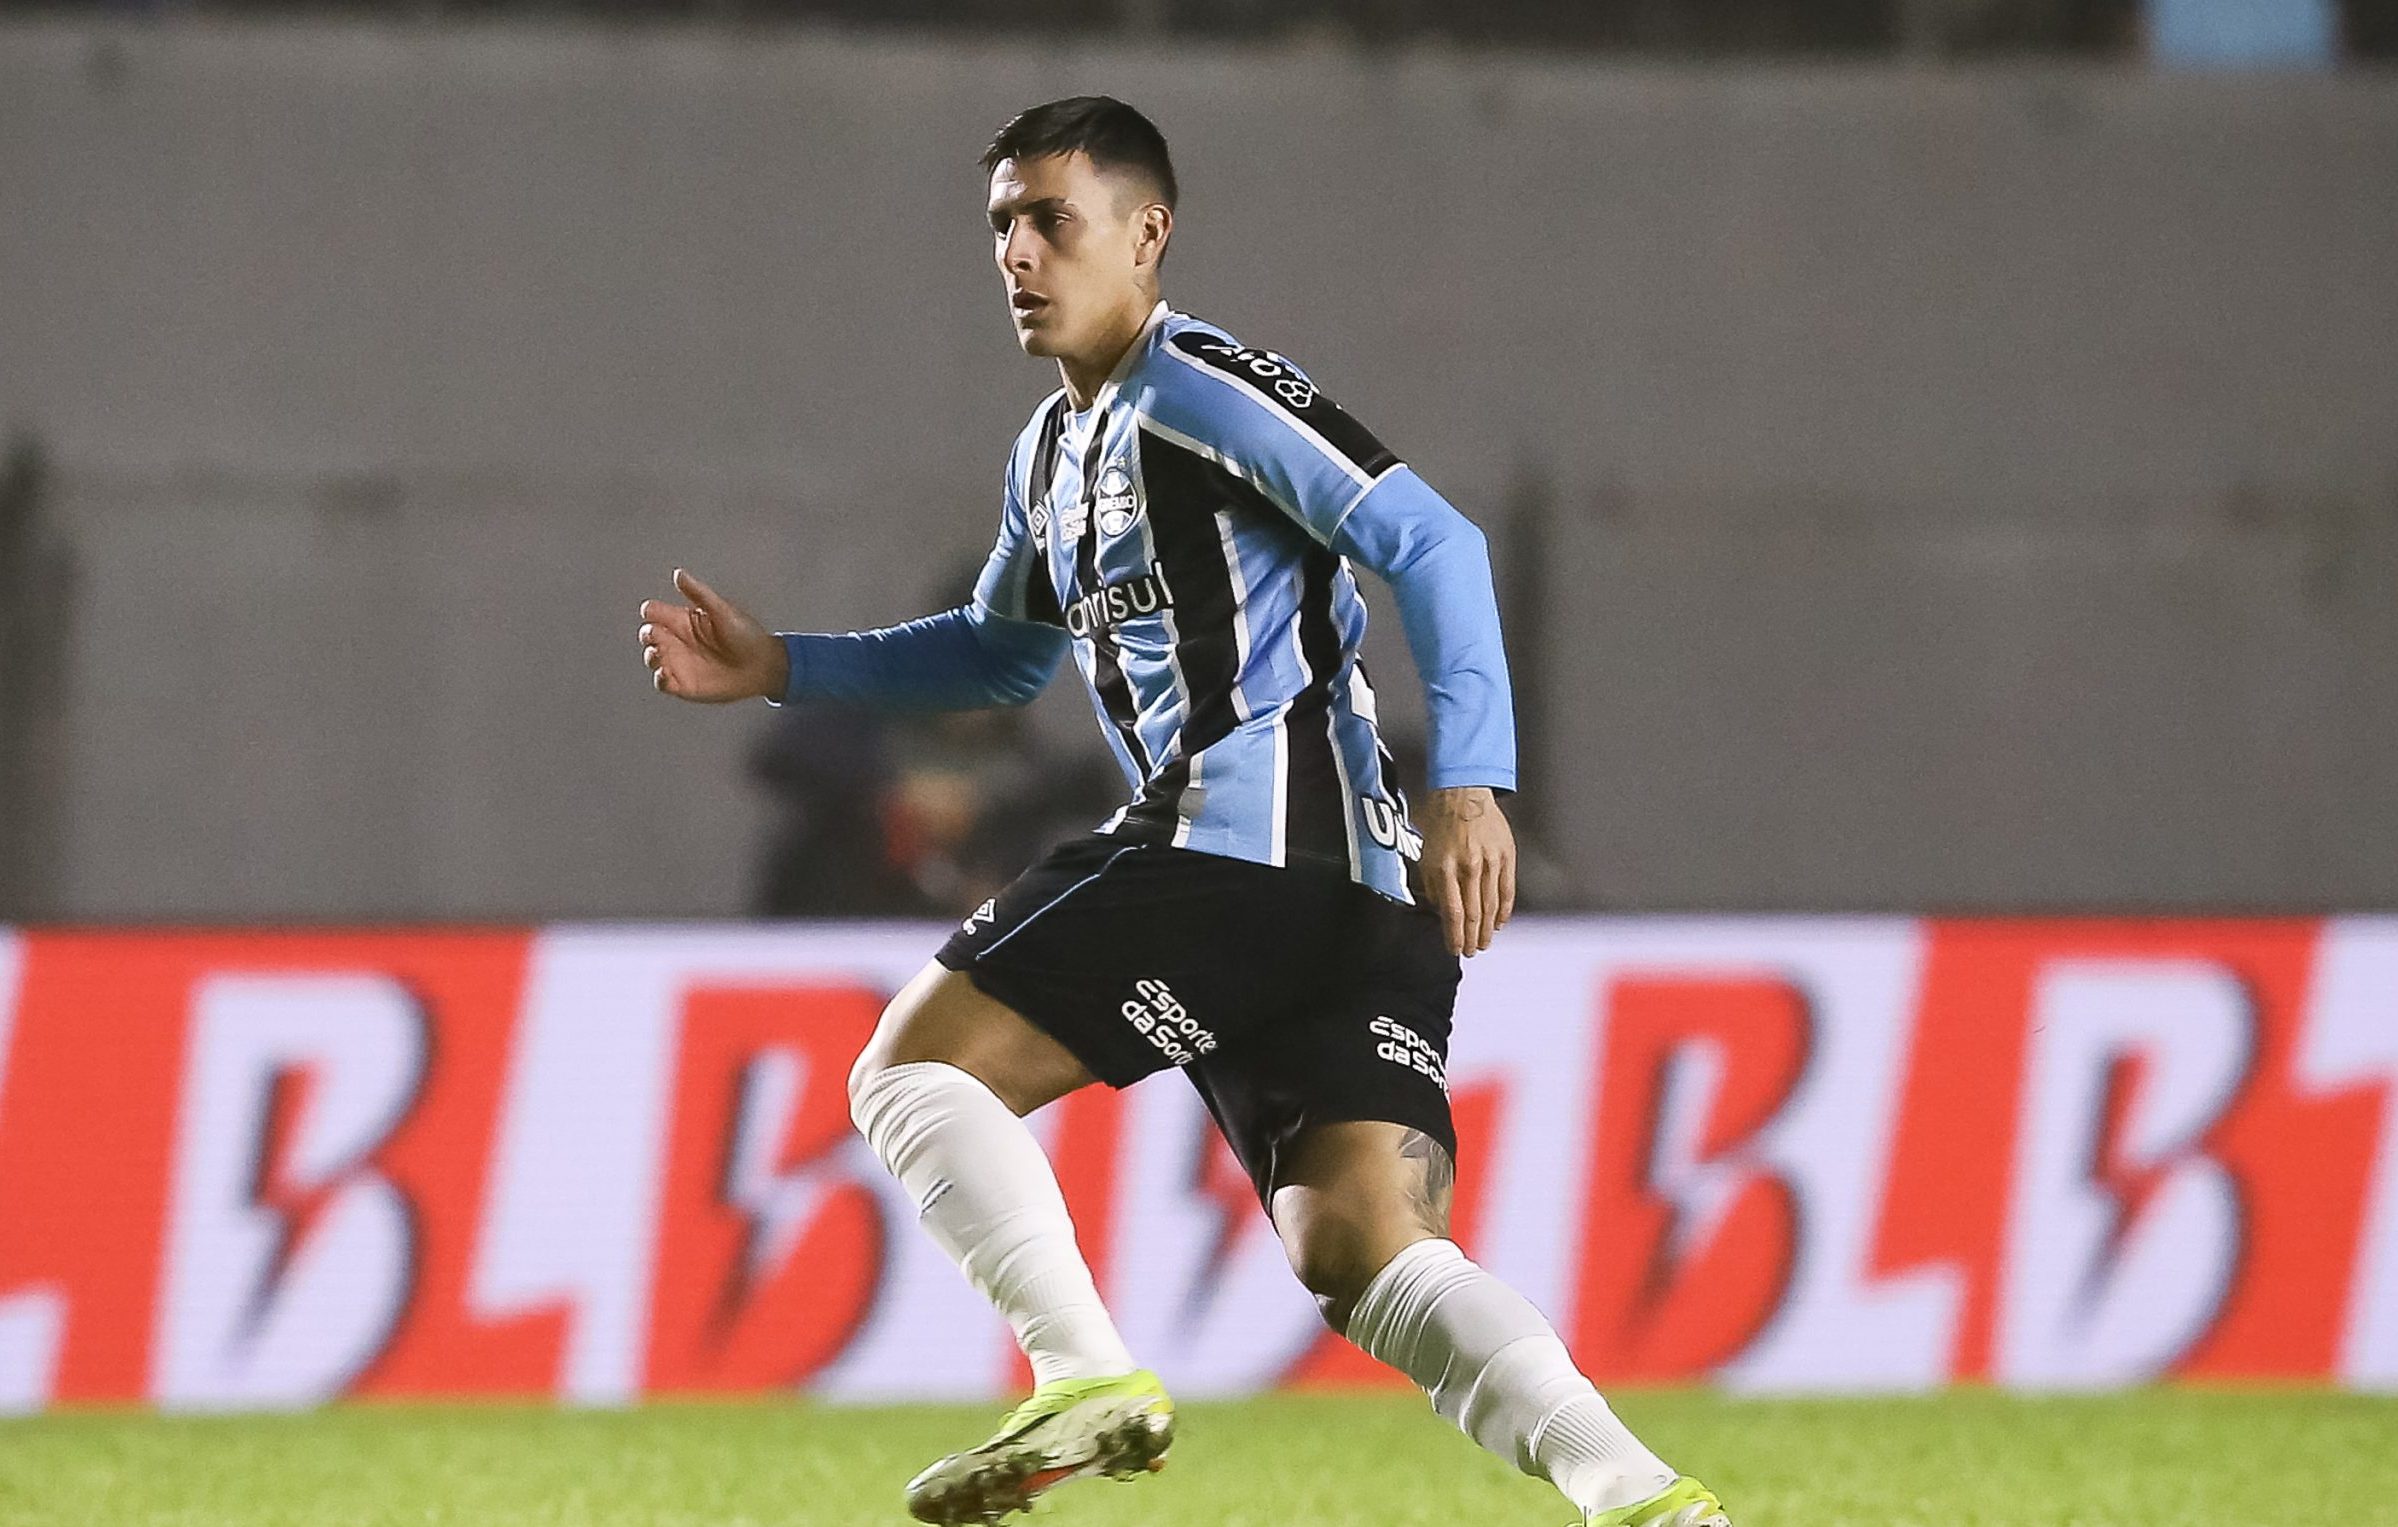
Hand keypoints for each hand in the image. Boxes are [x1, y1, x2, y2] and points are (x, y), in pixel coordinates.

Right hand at [637, 568, 789, 702]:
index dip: (651, 612)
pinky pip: (662, 683)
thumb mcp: (722, 611)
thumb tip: (679, 574)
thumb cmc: (747, 637)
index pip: (656, 613)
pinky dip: (659, 678)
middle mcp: (679, 641)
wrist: (763, 667)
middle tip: (655, 634)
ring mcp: (680, 663)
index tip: (652, 612)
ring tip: (658, 653)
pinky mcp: (684, 684)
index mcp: (685, 621)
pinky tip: (665, 672)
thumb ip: (699, 594)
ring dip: (650, 656)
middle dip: (647, 634)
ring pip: (652, 658)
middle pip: (649, 635)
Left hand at [1419, 786, 1516, 957]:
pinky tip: (1501, 923)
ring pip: (1491, 905)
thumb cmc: (1439, 820)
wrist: (1464, 792)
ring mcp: (1490, 861)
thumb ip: (1432, 882)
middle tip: (1472, 952)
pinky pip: (1507, 890)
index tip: (1455, 949)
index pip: (1452, 911)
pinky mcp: (1506, 855)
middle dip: (1472, 938)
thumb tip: (1439, 909)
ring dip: (1488, 929)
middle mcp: (1469, 866)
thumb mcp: (1425, 851)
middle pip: (1473, 913)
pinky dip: (1504, 909)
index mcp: (1445, 866)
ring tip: (1485, 943)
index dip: (1454, 935)